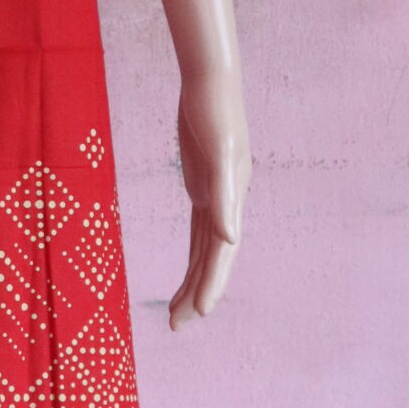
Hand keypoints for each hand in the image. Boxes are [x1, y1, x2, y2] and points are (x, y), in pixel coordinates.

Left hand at [169, 64, 249, 328]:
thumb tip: (230, 240)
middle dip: (197, 292)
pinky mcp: (202, 183)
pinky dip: (195, 253)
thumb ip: (224, 196)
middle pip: (212, 259)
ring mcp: (214, 194)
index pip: (220, 254)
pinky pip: (199, 229)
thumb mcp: (218, 154)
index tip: (200, 314)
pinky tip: (190, 269)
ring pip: (205, 249)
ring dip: (194, 279)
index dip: (211, 284)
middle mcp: (225, 202)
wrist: (210, 81)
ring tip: (178, 312)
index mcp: (230, 199)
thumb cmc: (214, 112)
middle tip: (177, 326)